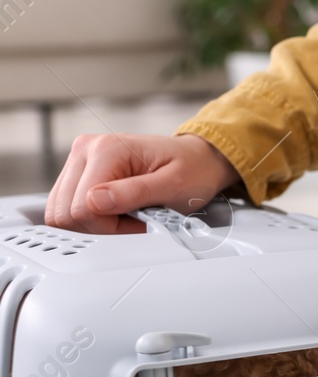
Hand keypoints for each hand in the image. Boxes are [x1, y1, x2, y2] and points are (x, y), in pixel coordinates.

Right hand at [46, 133, 240, 233]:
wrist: (198, 160)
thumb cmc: (192, 170)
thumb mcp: (174, 186)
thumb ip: (134, 194)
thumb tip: (94, 202)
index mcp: (106, 149)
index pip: (82, 207)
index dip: (111, 226)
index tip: (141, 223)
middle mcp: (85, 150)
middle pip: (64, 211)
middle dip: (100, 226)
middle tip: (135, 220)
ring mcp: (79, 160)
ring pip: (60, 211)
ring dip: (94, 223)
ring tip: (127, 214)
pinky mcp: (79, 172)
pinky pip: (67, 207)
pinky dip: (90, 218)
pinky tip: (116, 212)